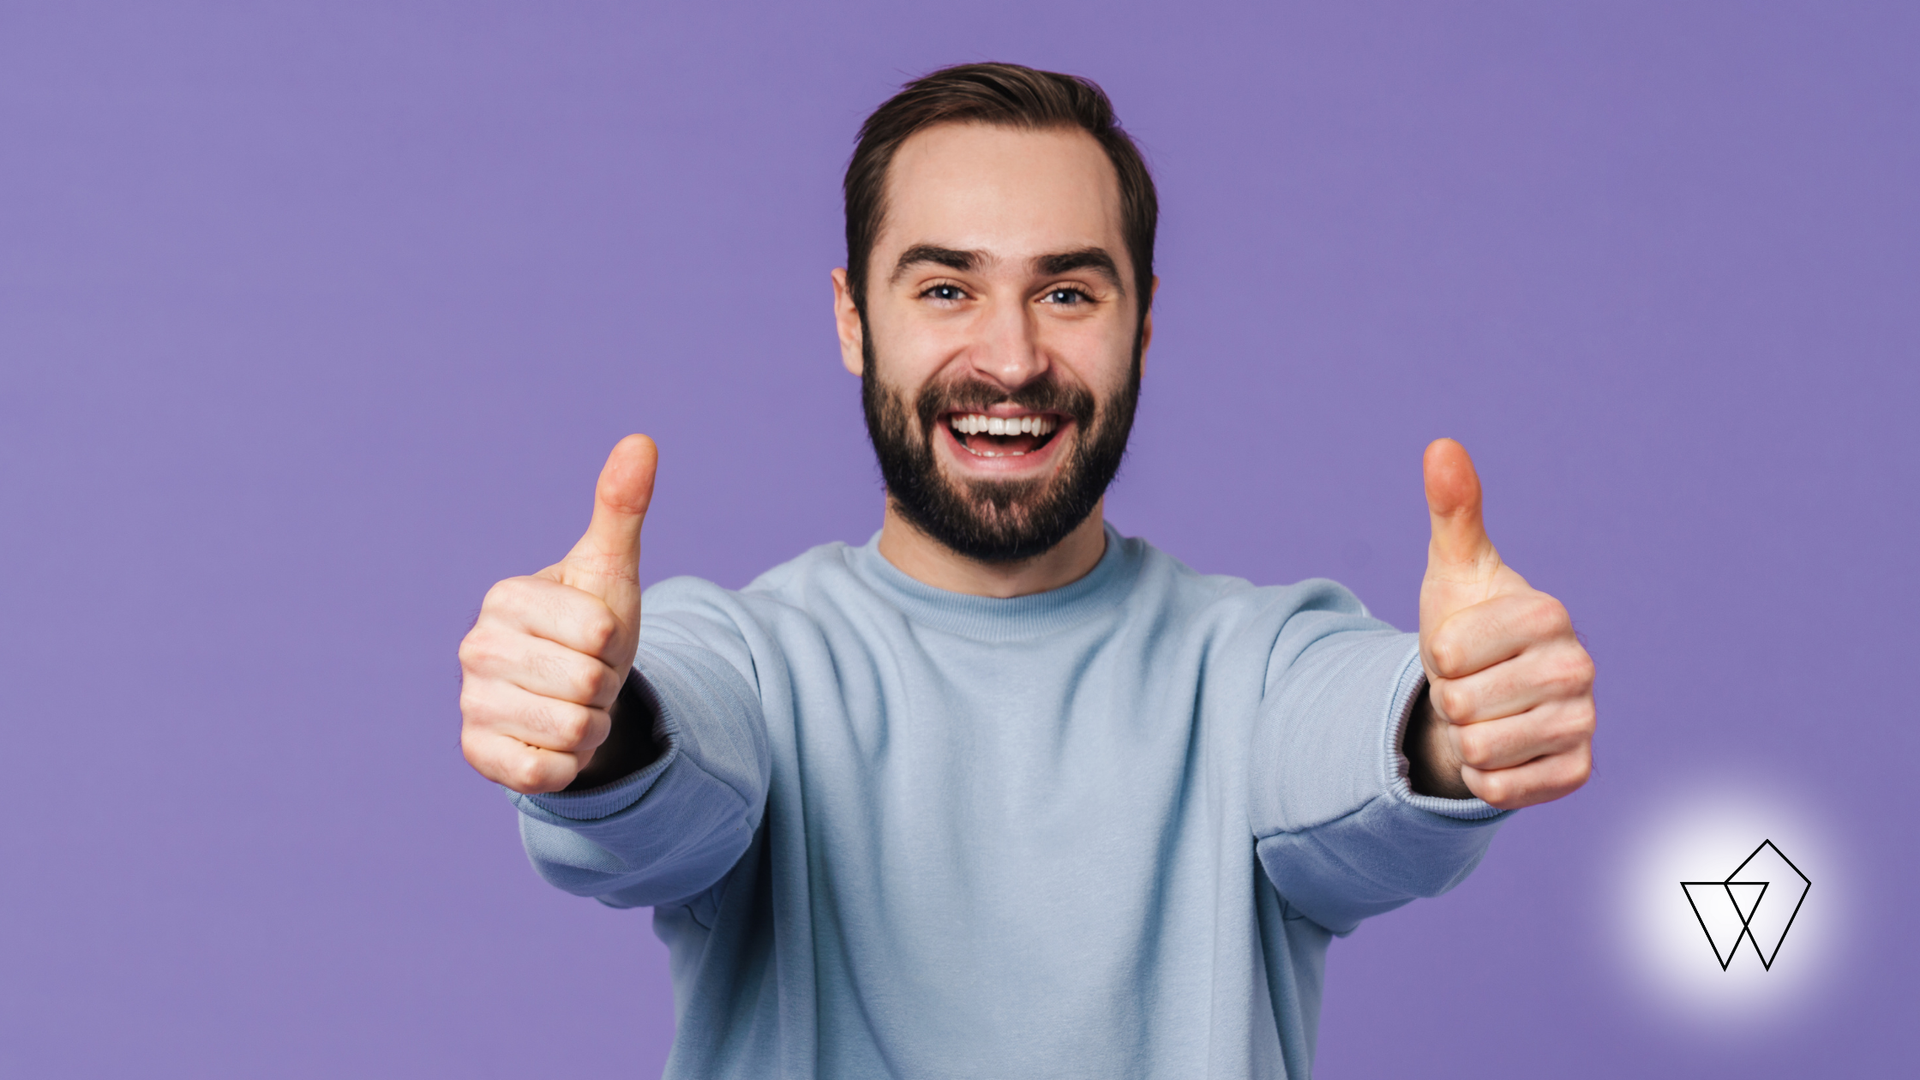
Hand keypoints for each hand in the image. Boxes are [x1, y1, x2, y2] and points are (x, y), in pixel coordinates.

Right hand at [459, 435, 657, 793]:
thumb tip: (642, 441)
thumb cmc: (590, 625)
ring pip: (573, 730)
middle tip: (587, 676)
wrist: (571, 691)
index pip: (601, 632)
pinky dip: (568, 764)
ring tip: (574, 706)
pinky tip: (554, 741)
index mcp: (507, 598)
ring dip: (591, 726)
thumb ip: (622, 508)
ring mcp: (471, 703)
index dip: (615, 642)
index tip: (596, 638)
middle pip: (588, 684)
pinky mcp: (477, 755)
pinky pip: (546, 774)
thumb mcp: (612, 571)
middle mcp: (475, 648)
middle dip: (605, 687)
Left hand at [1409, 438, 1594, 809]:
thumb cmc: (1468, 625)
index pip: (1450, 652)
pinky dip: (1486, 777)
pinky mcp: (1578, 772)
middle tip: (1473, 684)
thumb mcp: (1453, 569)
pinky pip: (1501, 790)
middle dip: (1451, 698)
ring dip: (1466, 737)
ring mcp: (1584, 722)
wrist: (1484, 694)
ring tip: (1485, 712)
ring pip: (1479, 749)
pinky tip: (1503, 749)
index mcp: (1549, 613)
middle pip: (1463, 704)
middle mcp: (1579, 667)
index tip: (1461, 645)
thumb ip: (1451, 510)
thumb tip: (1441, 445)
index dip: (1438, 653)